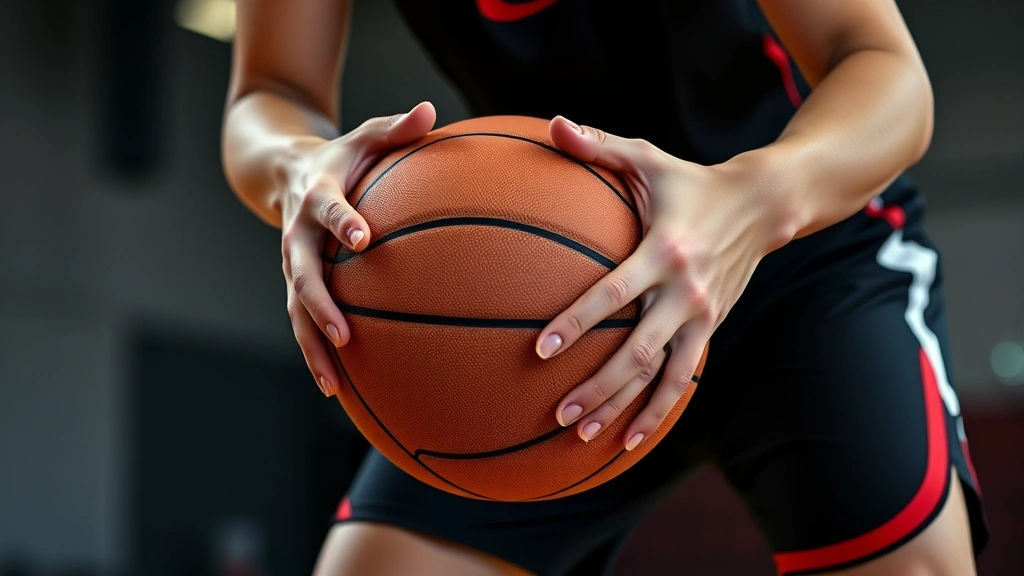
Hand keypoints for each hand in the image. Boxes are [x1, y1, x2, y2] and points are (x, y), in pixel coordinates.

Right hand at [282, 102, 435, 396]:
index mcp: (315, 195)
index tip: (364, 240)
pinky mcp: (296, 285)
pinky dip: (316, 353)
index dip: (342, 221)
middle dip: (321, 306)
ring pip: (295, 311)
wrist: (286, 172)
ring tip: (333, 384)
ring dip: (313, 346)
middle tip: (345, 335)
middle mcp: (297, 234)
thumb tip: (432, 110)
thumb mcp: (366, 135)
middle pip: (300, 274)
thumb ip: (397, 128)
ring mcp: (292, 264)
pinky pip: (302, 322)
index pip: (327, 208)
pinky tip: (336, 387)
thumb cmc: (341, 157)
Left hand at [537, 116, 795, 449]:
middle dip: (598, 386)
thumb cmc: (690, 181)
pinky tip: (631, 438)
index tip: (542, 349)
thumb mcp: (647, 158)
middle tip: (557, 413)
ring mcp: (702, 316)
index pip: (614, 293)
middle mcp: (684, 291)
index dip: (578, 321)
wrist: (763, 205)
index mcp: (663, 250)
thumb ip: (597, 146)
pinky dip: (659, 411)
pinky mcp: (710, 329)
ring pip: (662, 377)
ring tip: (585, 438)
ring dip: (625, 410)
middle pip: (637, 350)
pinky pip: (682, 378)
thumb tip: (551, 124)